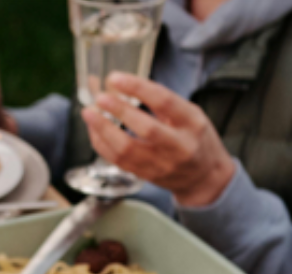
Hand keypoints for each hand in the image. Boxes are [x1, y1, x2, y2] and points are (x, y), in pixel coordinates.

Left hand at [80, 73, 235, 208]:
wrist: (202, 178)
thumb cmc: (196, 139)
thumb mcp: (192, 114)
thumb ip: (164, 103)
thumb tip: (127, 86)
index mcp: (192, 123)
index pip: (163, 101)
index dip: (137, 87)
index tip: (115, 78)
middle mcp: (178, 146)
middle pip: (145, 128)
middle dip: (119, 111)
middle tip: (100, 97)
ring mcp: (161, 164)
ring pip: (126, 150)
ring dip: (103, 130)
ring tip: (88, 113)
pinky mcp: (145, 176)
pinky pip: (118, 161)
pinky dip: (102, 144)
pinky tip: (94, 130)